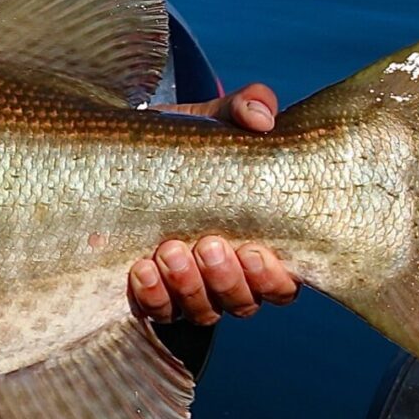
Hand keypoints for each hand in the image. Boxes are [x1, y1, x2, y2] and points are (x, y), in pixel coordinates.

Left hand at [129, 84, 301, 325]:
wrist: (134, 152)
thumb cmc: (194, 142)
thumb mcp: (219, 118)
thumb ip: (247, 107)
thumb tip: (261, 117)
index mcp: (262, 244)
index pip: (283, 283)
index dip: (274, 278)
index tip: (255, 249)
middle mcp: (232, 277)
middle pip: (245, 301)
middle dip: (228, 279)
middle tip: (208, 244)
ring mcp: (192, 291)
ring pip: (204, 310)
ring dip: (189, 286)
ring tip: (170, 250)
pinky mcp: (154, 294)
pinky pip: (158, 311)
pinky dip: (153, 295)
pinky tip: (140, 269)